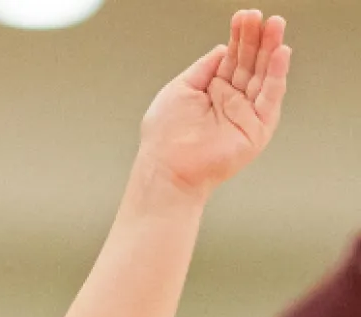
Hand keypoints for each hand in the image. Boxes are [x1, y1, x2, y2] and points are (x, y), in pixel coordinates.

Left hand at [139, 11, 290, 198]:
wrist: (166, 171)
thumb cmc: (165, 138)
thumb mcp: (181, 88)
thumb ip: (204, 67)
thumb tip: (222, 48)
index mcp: (212, 92)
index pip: (232, 58)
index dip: (239, 37)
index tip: (244, 17)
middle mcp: (230, 102)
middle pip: (250, 64)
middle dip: (257, 39)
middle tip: (263, 17)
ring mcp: (244, 116)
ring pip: (263, 77)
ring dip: (270, 51)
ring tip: (275, 26)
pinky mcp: (255, 131)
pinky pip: (270, 100)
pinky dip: (276, 77)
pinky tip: (280, 55)